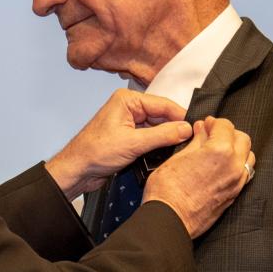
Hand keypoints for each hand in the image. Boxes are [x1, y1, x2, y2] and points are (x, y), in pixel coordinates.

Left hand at [45, 90, 195, 200]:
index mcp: (127, 100)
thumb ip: (162, 136)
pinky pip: (150, 137)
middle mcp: (129, 108)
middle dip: (175, 128)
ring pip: (157, 127)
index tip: (196, 127)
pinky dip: (158, 144)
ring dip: (166, 138)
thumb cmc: (93, 152)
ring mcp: (129, 122)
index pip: (163, 104)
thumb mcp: (133, 144)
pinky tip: (166, 152)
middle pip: (162, 115)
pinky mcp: (129, 137)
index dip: (181, 116)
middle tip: (191, 140)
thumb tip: (185, 129)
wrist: (76, 170)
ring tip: (180, 147)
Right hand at [143, 116, 253, 237]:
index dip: (213, 122)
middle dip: (228, 133)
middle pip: (242, 138)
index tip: (205, 125)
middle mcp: (233, 165)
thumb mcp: (178, 157)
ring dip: (236, 149)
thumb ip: (196, 141)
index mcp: (220, 151)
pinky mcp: (234, 195)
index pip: (225, 125)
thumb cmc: (168, 191)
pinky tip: (222, 167)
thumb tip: (201, 130)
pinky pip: (244, 173)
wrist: (170, 218)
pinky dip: (237, 165)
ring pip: (248, 156)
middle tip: (211, 135)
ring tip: (219, 150)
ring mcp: (236, 182)